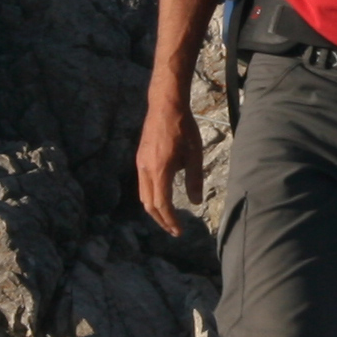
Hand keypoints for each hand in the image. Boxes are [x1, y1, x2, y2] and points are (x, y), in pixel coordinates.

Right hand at [137, 95, 204, 236]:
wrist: (165, 105)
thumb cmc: (183, 128)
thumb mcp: (195, 154)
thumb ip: (195, 180)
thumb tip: (196, 203)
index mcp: (159, 171)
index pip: (162, 205)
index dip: (170, 221)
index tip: (179, 231)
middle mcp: (146, 170)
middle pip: (149, 205)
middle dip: (161, 220)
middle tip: (175, 230)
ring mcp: (140, 164)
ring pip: (143, 195)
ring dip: (155, 210)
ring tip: (169, 217)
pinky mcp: (140, 158)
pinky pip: (143, 184)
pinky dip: (152, 197)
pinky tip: (163, 197)